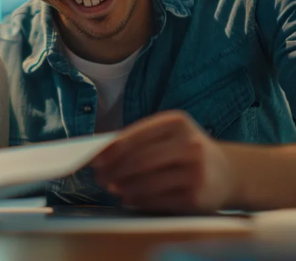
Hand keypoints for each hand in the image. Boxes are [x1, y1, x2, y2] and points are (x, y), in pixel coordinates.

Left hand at [91, 111, 233, 212]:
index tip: (93, 160)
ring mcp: (196, 171)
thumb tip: (99, 153)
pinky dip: (138, 200)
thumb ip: (137, 140)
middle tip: (100, 178)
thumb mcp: (168, 135)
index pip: (134, 136)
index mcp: (176, 122)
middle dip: (113, 171)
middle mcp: (189, 143)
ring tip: (112, 188)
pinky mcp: (198, 197)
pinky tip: (129, 198)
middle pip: (139, 160)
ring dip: (123, 187)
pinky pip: (158, 200)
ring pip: (147, 181)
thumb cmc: (185, 152)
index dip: (110, 150)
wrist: (227, 173)